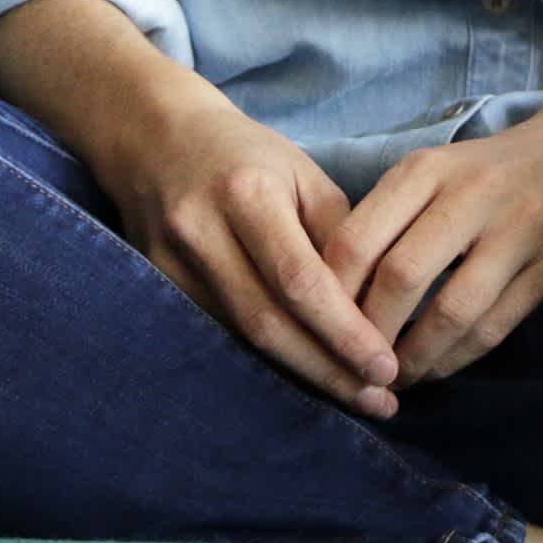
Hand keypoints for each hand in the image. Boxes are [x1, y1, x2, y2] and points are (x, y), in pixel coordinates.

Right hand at [90, 97, 402, 418]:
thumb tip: (376, 312)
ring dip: (301, 376)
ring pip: (241, 340)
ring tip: (355, 398)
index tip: (386, 366)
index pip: (299, 280)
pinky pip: (220, 338)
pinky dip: (266, 364)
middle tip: (380, 401)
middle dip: (328, 369)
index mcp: (246, 193)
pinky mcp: (158, 288)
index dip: (343, 332)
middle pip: (268, 323)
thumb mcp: (304, 175)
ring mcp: (170, 266)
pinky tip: (305, 380)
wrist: (156, 141)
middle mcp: (200, 232)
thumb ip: (341, 238)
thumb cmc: (247, 157)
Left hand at [323, 112, 542, 388]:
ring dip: (416, 357)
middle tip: (352, 364)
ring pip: (452, 311)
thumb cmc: (483, 174)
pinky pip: (493, 327)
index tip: (316, 329)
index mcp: (425, 170)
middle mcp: (468, 196)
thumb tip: (328, 297)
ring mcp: (514, 233)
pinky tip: (434, 368)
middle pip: (400, 277)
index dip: (330, 296)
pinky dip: (456, 358)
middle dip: (370, 333)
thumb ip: (381, 223)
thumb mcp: (428, 174)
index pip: (357, 239)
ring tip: (394, 379)